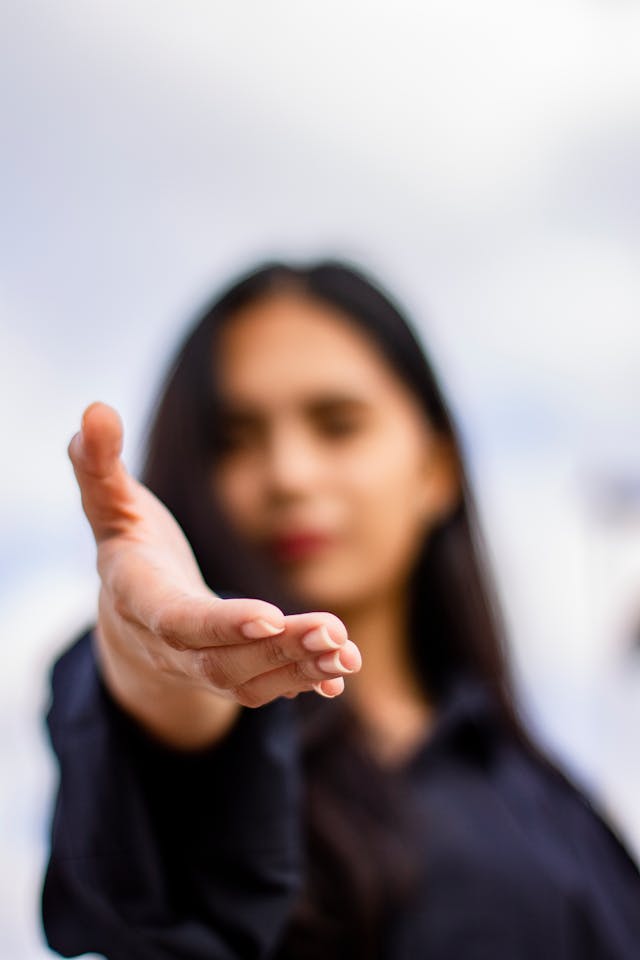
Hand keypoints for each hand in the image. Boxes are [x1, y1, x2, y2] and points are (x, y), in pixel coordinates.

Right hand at [69, 402, 360, 747]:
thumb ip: (99, 465)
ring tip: (346, 652)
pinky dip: (303, 681)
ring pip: (247, 679)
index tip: (270, 616)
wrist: (130, 620)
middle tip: (332, 631)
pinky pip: (263, 688)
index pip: (177, 619)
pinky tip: (341, 672)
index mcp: (137, 597)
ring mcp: (196, 667)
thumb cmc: (128, 548)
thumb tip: (94, 410)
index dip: (220, 622)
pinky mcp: (226, 676)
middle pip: (220, 658)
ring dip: (299, 668)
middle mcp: (165, 644)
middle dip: (276, 649)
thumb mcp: (111, 505)